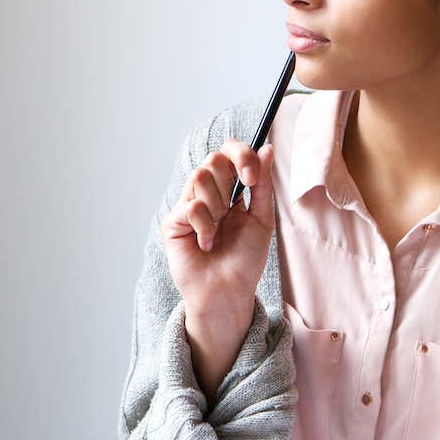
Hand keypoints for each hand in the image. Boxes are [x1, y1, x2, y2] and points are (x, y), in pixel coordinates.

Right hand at [160, 139, 274, 331]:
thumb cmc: (245, 258)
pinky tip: (207, 243)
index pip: (228, 152)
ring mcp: (187, 205)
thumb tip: (266, 148)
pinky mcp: (173, 222)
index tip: (251, 177)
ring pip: (199, 176)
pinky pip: (191, 206)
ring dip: (218, 205)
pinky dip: (205, 226)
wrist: (229, 291)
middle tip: (234, 207)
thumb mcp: (262, 217)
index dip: (240, 154)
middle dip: (229, 181)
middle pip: (213, 158)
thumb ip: (263, 184)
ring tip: (220, 228)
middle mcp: (206, 193)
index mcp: (229, 188)